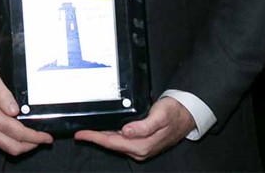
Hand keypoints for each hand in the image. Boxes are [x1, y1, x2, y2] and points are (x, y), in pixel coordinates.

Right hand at [0, 67, 52, 155]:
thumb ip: (6, 95)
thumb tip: (17, 111)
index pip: (19, 133)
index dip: (36, 137)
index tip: (46, 137)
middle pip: (14, 147)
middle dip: (32, 145)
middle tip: (42, 139)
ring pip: (5, 148)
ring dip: (21, 146)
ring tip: (32, 137)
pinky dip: (9, 143)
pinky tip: (15, 135)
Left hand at [74, 96, 195, 161]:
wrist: (186, 115)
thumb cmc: (173, 114)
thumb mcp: (159, 116)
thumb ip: (143, 126)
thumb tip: (126, 131)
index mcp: (142, 145)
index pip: (111, 142)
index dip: (94, 138)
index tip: (80, 134)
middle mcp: (139, 150)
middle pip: (110, 144)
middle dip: (94, 138)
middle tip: (79, 131)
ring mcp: (140, 148)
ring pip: (115, 143)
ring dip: (101, 137)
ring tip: (87, 130)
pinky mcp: (141, 143)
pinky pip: (121, 140)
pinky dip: (110, 136)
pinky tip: (104, 130)